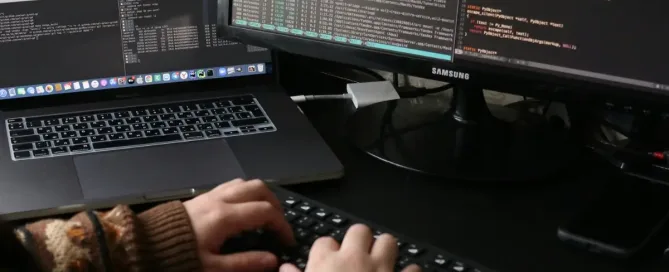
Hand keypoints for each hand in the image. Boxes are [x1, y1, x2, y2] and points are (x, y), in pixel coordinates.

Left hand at [183, 178, 294, 271]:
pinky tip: (243, 210)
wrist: (143, 247)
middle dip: (275, 204)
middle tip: (279, 224)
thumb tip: (272, 260)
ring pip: (244, 183)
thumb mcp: (213, 268)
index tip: (287, 240)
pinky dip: (245, 194)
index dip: (282, 225)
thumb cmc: (176, 258)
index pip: (266, 211)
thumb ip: (245, 263)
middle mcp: (220, 200)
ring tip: (265, 215)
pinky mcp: (201, 198)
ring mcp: (210, 196)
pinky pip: (230, 186)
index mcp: (226, 217)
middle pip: (259, 188)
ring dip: (260, 195)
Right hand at [279, 224, 420, 271]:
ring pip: (388, 241)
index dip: (325, 251)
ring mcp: (381, 269)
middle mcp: (354, 261)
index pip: (324, 242)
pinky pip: (412, 269)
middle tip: (356, 255)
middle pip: (359, 232)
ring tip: (380, 262)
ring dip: (385, 250)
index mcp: (325, 265)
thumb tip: (286, 269)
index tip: (326, 261)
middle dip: (358, 241)